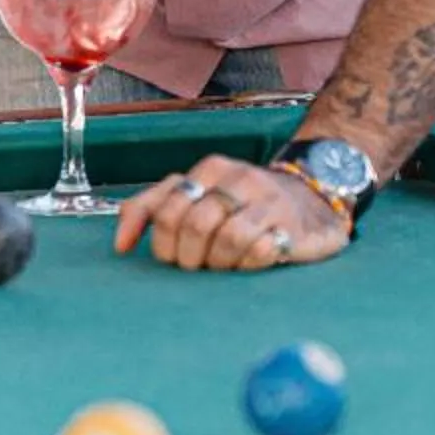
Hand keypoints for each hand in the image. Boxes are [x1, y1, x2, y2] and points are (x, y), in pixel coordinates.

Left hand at [113, 157, 352, 271]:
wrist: (313, 195)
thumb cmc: (240, 201)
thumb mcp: (195, 192)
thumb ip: (150, 208)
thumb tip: (121, 246)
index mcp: (210, 169)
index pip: (168, 210)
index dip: (162, 243)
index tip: (168, 257)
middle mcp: (240, 179)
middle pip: (195, 226)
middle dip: (188, 256)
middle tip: (195, 265)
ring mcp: (269, 201)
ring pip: (228, 239)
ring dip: (218, 263)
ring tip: (222, 265)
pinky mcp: (293, 227)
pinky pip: (260, 251)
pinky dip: (247, 265)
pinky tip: (248, 263)